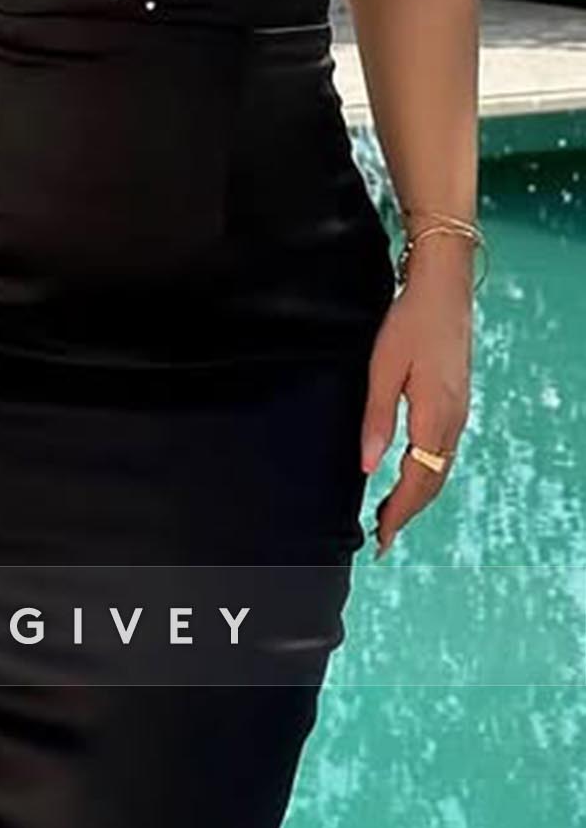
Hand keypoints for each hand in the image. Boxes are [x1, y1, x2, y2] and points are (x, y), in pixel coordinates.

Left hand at [360, 239, 473, 557]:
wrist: (444, 290)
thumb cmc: (411, 323)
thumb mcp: (384, 369)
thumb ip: (377, 418)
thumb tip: (369, 466)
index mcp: (434, 417)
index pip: (418, 480)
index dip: (399, 513)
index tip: (381, 537)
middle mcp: (453, 421)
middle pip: (433, 481)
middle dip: (408, 512)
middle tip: (382, 537)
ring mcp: (458, 412)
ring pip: (440, 468)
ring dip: (418, 495)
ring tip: (392, 514)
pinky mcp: (456, 402)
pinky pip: (444, 451)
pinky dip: (427, 473)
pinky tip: (411, 475)